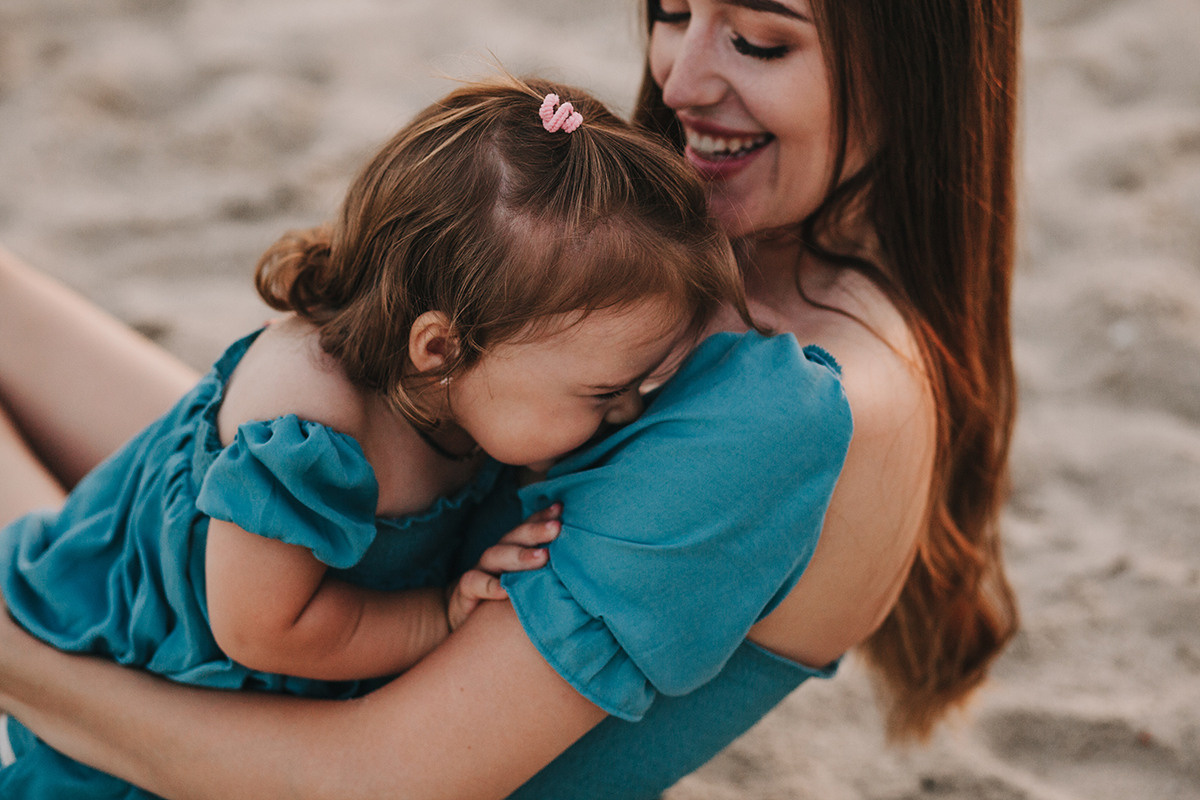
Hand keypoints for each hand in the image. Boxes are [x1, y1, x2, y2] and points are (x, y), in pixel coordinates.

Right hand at [445, 504, 561, 630]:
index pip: (527, 528)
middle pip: (514, 537)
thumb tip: (581, 569)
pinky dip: (489, 586)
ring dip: (519, 555)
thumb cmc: (504, 601)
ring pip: (495, 555)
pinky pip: (474, 583)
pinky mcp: (466, 591)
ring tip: (543, 557)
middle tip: (557, 527)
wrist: (465, 619)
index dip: (542, 517)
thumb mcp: (526, 584)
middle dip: (536, 530)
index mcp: (512, 549)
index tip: (561, 509)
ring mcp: (480, 570)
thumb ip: (547, 574)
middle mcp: (497, 555)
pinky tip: (504, 590)